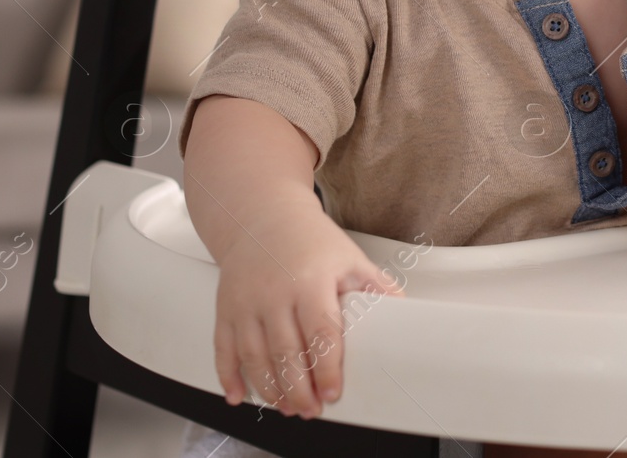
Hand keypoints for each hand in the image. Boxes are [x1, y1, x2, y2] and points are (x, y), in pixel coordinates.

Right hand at [212, 210, 402, 418]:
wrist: (262, 216)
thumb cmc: (309, 239)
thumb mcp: (349, 257)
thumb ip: (375, 286)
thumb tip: (402, 309)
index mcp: (310, 281)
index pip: (320, 332)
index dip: (327, 367)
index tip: (332, 393)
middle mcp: (274, 294)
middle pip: (285, 352)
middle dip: (298, 388)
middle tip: (310, 410)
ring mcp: (246, 303)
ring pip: (254, 356)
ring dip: (269, 388)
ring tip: (287, 407)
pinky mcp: (226, 309)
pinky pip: (224, 349)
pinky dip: (229, 376)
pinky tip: (240, 396)